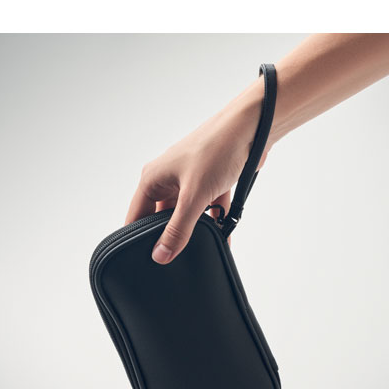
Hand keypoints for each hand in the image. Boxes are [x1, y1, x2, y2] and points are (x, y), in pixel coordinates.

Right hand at [125, 80, 266, 263]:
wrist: (253, 126)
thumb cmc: (217, 149)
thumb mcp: (194, 196)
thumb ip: (178, 229)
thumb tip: (160, 255)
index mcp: (153, 178)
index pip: (136, 216)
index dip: (138, 239)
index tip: (147, 262)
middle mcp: (168, 179)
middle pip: (162, 218)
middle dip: (171, 236)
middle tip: (177, 259)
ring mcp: (190, 180)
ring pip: (187, 215)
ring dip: (196, 230)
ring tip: (202, 248)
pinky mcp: (211, 181)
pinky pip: (209, 209)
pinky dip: (215, 222)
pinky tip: (223, 239)